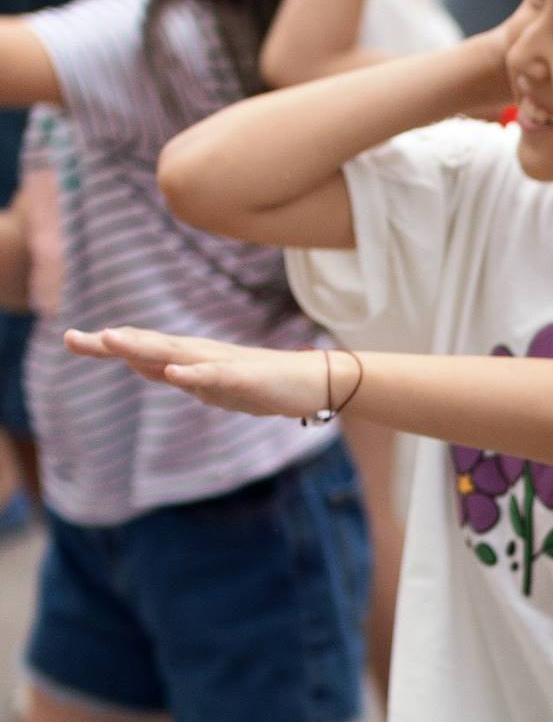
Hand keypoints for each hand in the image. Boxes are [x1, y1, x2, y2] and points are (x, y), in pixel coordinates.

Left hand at [65, 325, 340, 420]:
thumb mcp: (213, 384)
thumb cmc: (264, 383)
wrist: (312, 380)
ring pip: (175, 353)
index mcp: (190, 358)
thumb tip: (149, 368)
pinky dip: (193, 373)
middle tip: (72, 337)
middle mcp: (199, 354)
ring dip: (142, 347)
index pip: (141, 348)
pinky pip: (216, 375)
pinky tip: (173, 372)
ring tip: (110, 341)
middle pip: (148, 345)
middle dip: (110, 343)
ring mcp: (221, 363)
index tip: (70, 338)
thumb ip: (182, 374)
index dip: (106, 344)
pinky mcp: (245, 376)